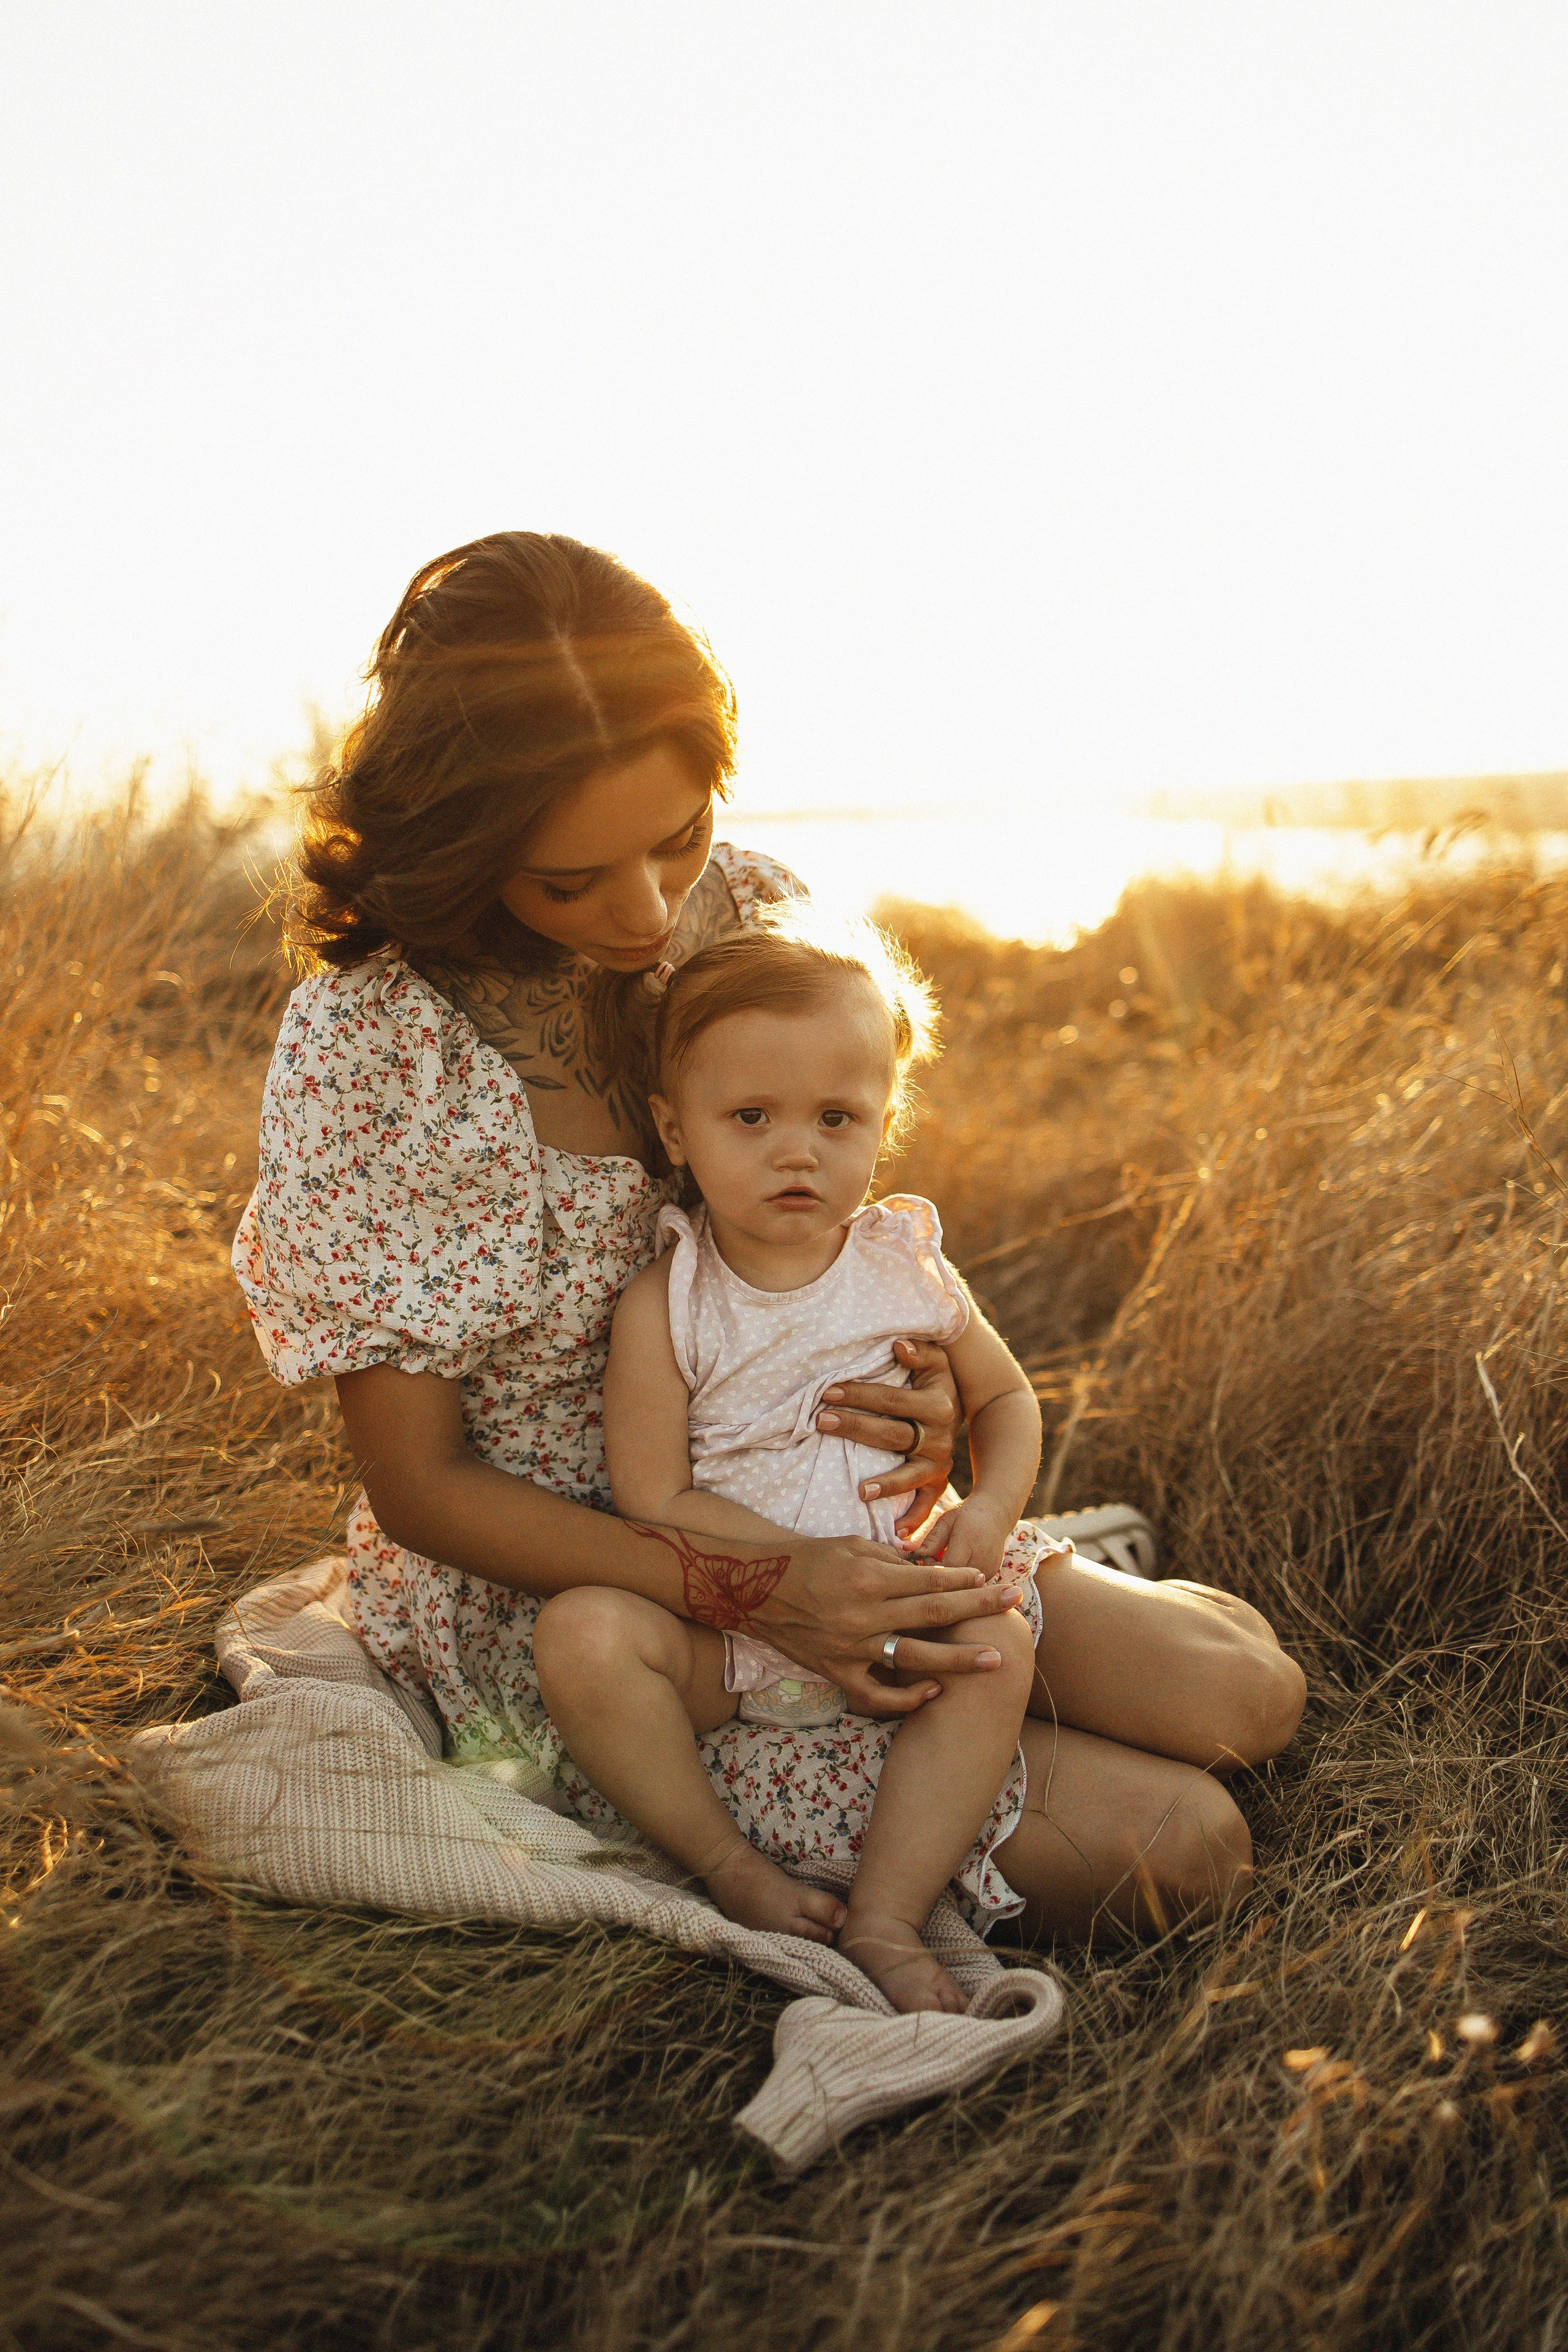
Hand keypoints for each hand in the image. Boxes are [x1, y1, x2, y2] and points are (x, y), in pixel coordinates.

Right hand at [751, 1534, 1022, 1717]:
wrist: (754, 1587)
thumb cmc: (808, 1558)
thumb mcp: (853, 1546)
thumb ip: (894, 1561)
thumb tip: (933, 1574)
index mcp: (867, 1577)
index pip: (928, 1580)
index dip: (963, 1580)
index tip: (991, 1577)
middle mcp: (862, 1614)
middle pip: (932, 1615)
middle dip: (978, 1608)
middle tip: (1014, 1602)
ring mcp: (850, 1647)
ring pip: (914, 1658)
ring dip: (958, 1660)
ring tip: (994, 1659)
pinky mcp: (835, 1672)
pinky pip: (876, 1694)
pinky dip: (906, 1697)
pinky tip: (932, 1691)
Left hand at [814, 1337, 960, 1538]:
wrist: (970, 1412)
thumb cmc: (937, 1383)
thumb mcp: (937, 1363)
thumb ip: (921, 1352)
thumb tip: (899, 1345)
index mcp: (938, 1404)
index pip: (893, 1400)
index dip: (861, 1394)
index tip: (828, 1391)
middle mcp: (941, 1437)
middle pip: (893, 1435)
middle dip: (856, 1427)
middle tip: (821, 1421)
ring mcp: (939, 1464)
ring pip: (908, 1475)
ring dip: (884, 1483)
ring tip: (859, 1489)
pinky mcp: (937, 1483)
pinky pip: (925, 1504)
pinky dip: (912, 1518)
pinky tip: (895, 1531)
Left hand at [912, 1499, 1008, 1579]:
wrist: (996, 1514)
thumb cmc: (967, 1514)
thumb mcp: (946, 1520)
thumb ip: (932, 1539)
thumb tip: (915, 1555)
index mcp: (969, 1543)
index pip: (945, 1569)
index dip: (930, 1567)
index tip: (925, 1558)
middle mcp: (982, 1561)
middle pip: (953, 1582)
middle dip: (937, 1575)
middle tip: (930, 1561)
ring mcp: (989, 1571)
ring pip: (961, 1586)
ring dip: (948, 1579)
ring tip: (942, 1563)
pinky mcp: (991, 1576)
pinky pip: (969, 1585)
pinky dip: (959, 1579)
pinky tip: (954, 1567)